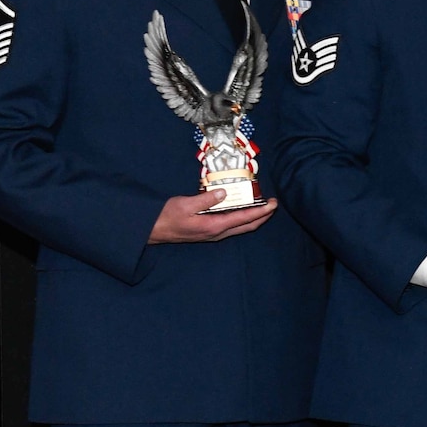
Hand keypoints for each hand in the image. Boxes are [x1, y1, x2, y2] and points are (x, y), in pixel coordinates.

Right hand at [149, 190, 276, 243]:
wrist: (154, 231)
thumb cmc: (167, 217)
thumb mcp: (185, 204)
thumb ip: (206, 199)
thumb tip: (224, 192)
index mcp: (214, 225)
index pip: (244, 219)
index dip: (261, 212)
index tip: (273, 204)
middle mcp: (218, 232)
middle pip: (248, 226)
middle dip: (263, 216)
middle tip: (273, 204)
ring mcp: (214, 234)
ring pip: (241, 227)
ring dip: (254, 218)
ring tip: (263, 206)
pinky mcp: (210, 231)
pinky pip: (232, 226)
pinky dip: (242, 218)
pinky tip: (243, 210)